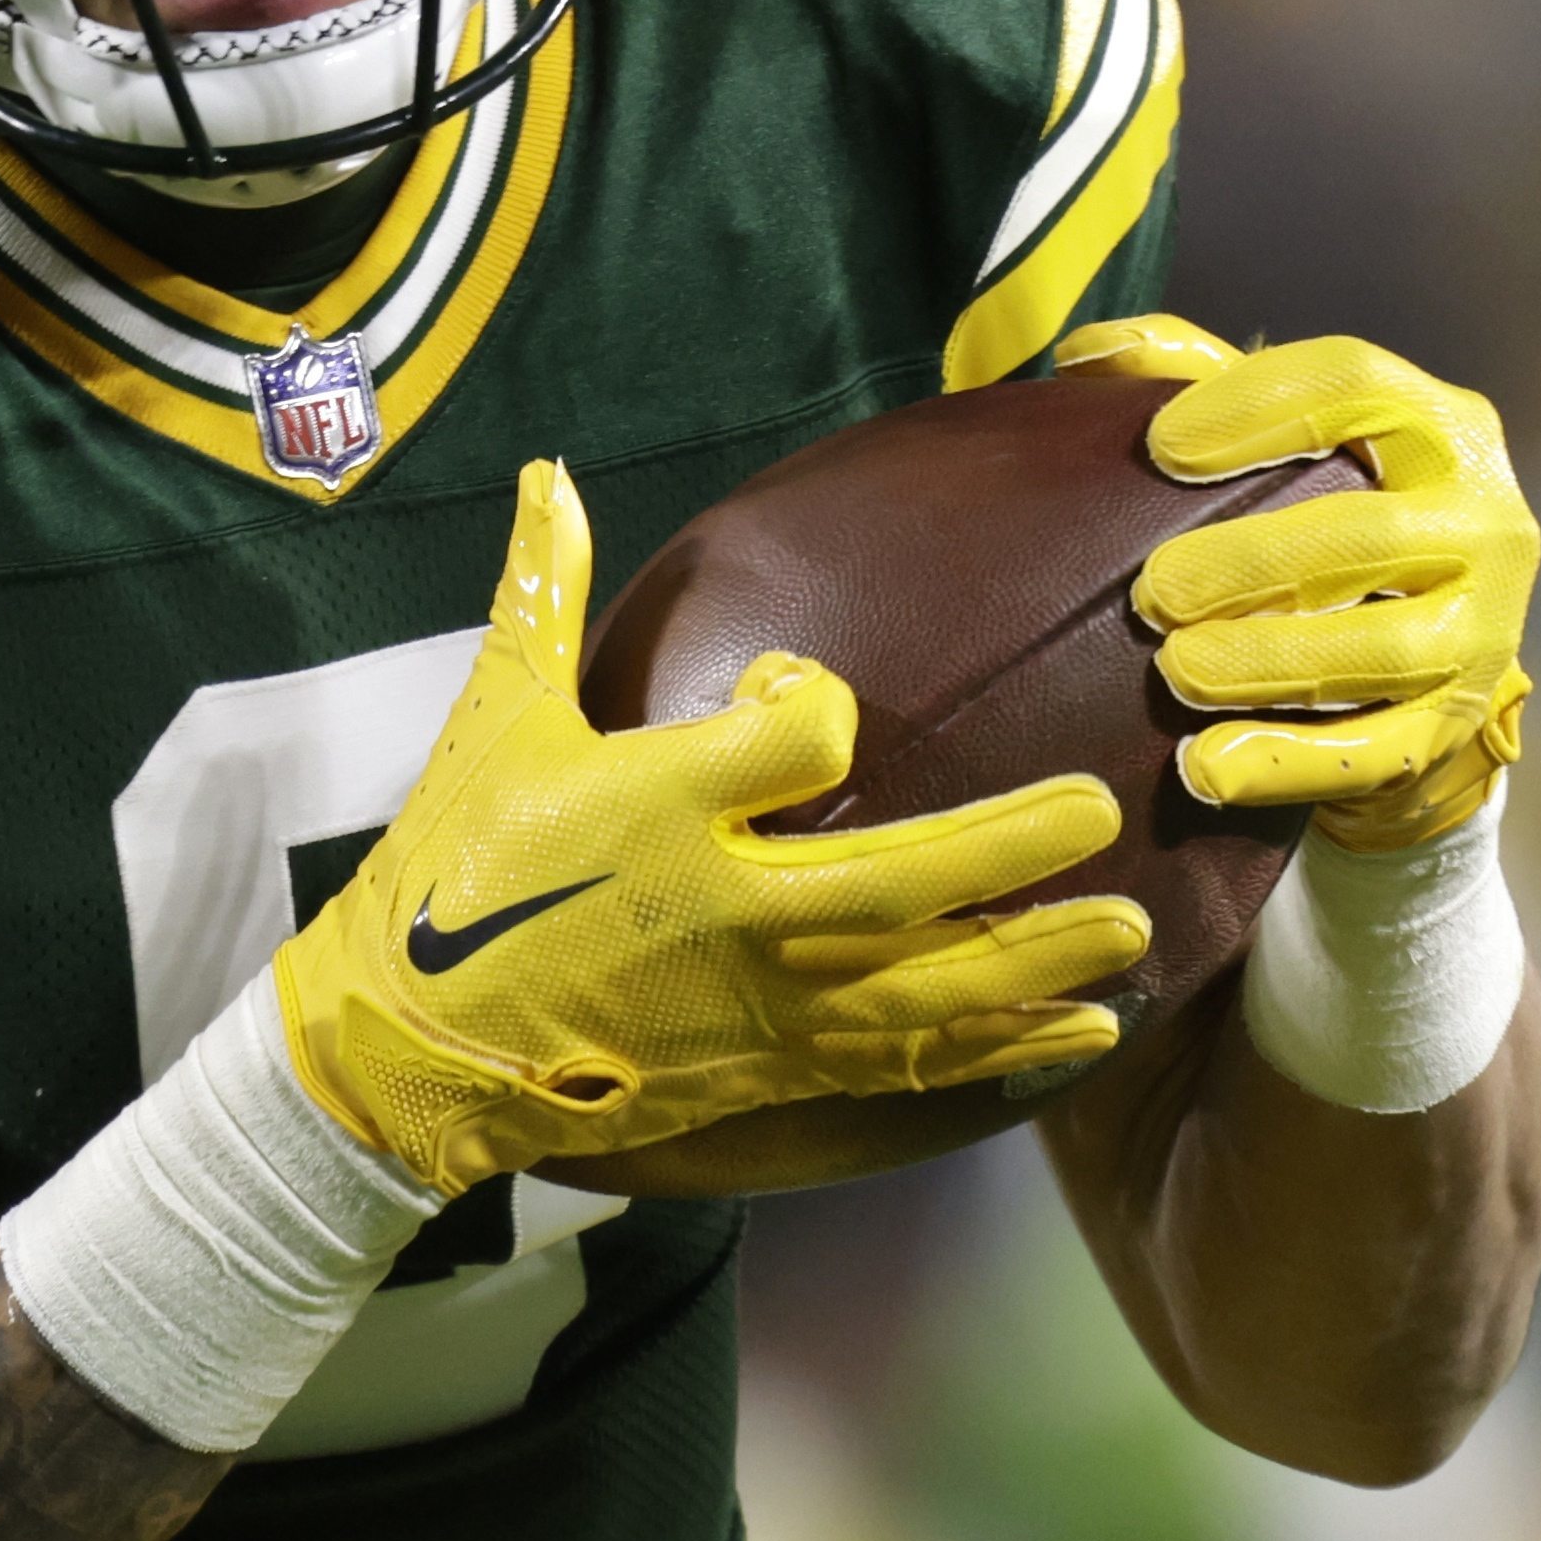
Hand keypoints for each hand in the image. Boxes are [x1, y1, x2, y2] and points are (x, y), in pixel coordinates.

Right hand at [278, 462, 1147, 1190]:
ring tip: (1131, 931)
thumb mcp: (493, 723)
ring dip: (1036, 959)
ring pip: (926, 986)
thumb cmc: (451, 876)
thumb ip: (544, 595)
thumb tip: (551, 474)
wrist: (409, 1051)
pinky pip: (902, 1063)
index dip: (820, 702)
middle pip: (902, 876)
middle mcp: (725, 907)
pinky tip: (1077, 1033)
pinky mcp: (764, 1067)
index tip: (810, 699)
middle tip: (1099, 807)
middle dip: (1012, 845)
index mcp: (660, 804)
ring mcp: (754, 1002)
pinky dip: (998, 1052)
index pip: (804, 734)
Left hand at [1068, 323, 1537, 850]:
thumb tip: (1087, 355)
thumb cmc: (1328, 525)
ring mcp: (1485, 628)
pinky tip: (1206, 766)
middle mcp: (1483, 518)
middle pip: (1364, 530)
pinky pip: (1377, 751)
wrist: (1418, 665)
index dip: (1254, 405)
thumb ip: (1197, 383)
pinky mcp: (1456, 724)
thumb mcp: (1280, 441)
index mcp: (1440, 425)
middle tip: (1151, 591)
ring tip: (1175, 670)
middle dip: (1249, 562)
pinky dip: (1288, 763)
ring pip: (1382, 647)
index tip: (1160, 447)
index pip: (1354, 383)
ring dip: (1269, 661)